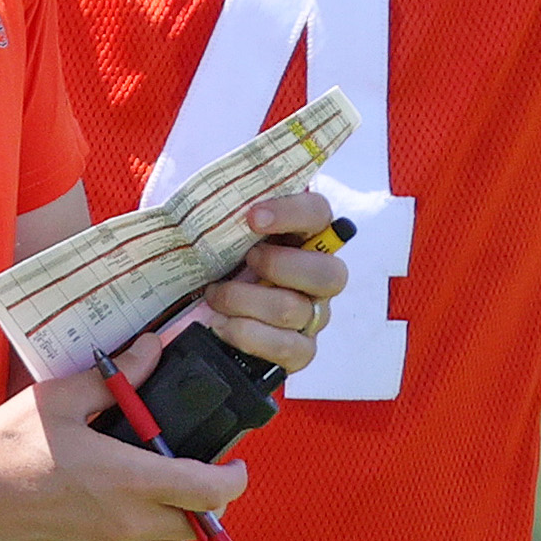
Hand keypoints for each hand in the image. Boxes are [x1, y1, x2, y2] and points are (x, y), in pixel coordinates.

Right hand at [0, 335, 245, 540]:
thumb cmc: (0, 450)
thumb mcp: (59, 399)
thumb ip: (117, 378)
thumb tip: (155, 349)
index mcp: (126, 479)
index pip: (210, 490)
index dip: (235, 479)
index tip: (236, 467)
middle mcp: (123, 528)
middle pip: (191, 522)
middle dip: (195, 497)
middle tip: (177, 473)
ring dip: (168, 527)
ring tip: (144, 499)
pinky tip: (118, 532)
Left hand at [203, 191, 348, 374]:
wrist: (212, 315)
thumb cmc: (224, 262)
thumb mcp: (225, 231)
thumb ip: (229, 210)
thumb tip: (211, 189)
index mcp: (306, 235)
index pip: (319, 214)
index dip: (290, 213)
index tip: (252, 217)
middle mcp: (320, 276)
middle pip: (328, 273)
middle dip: (278, 265)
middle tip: (245, 260)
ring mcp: (314, 316)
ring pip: (294, 310)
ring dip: (245, 300)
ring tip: (216, 295)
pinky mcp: (301, 351)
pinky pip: (288, 348)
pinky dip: (248, 335)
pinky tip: (223, 325)